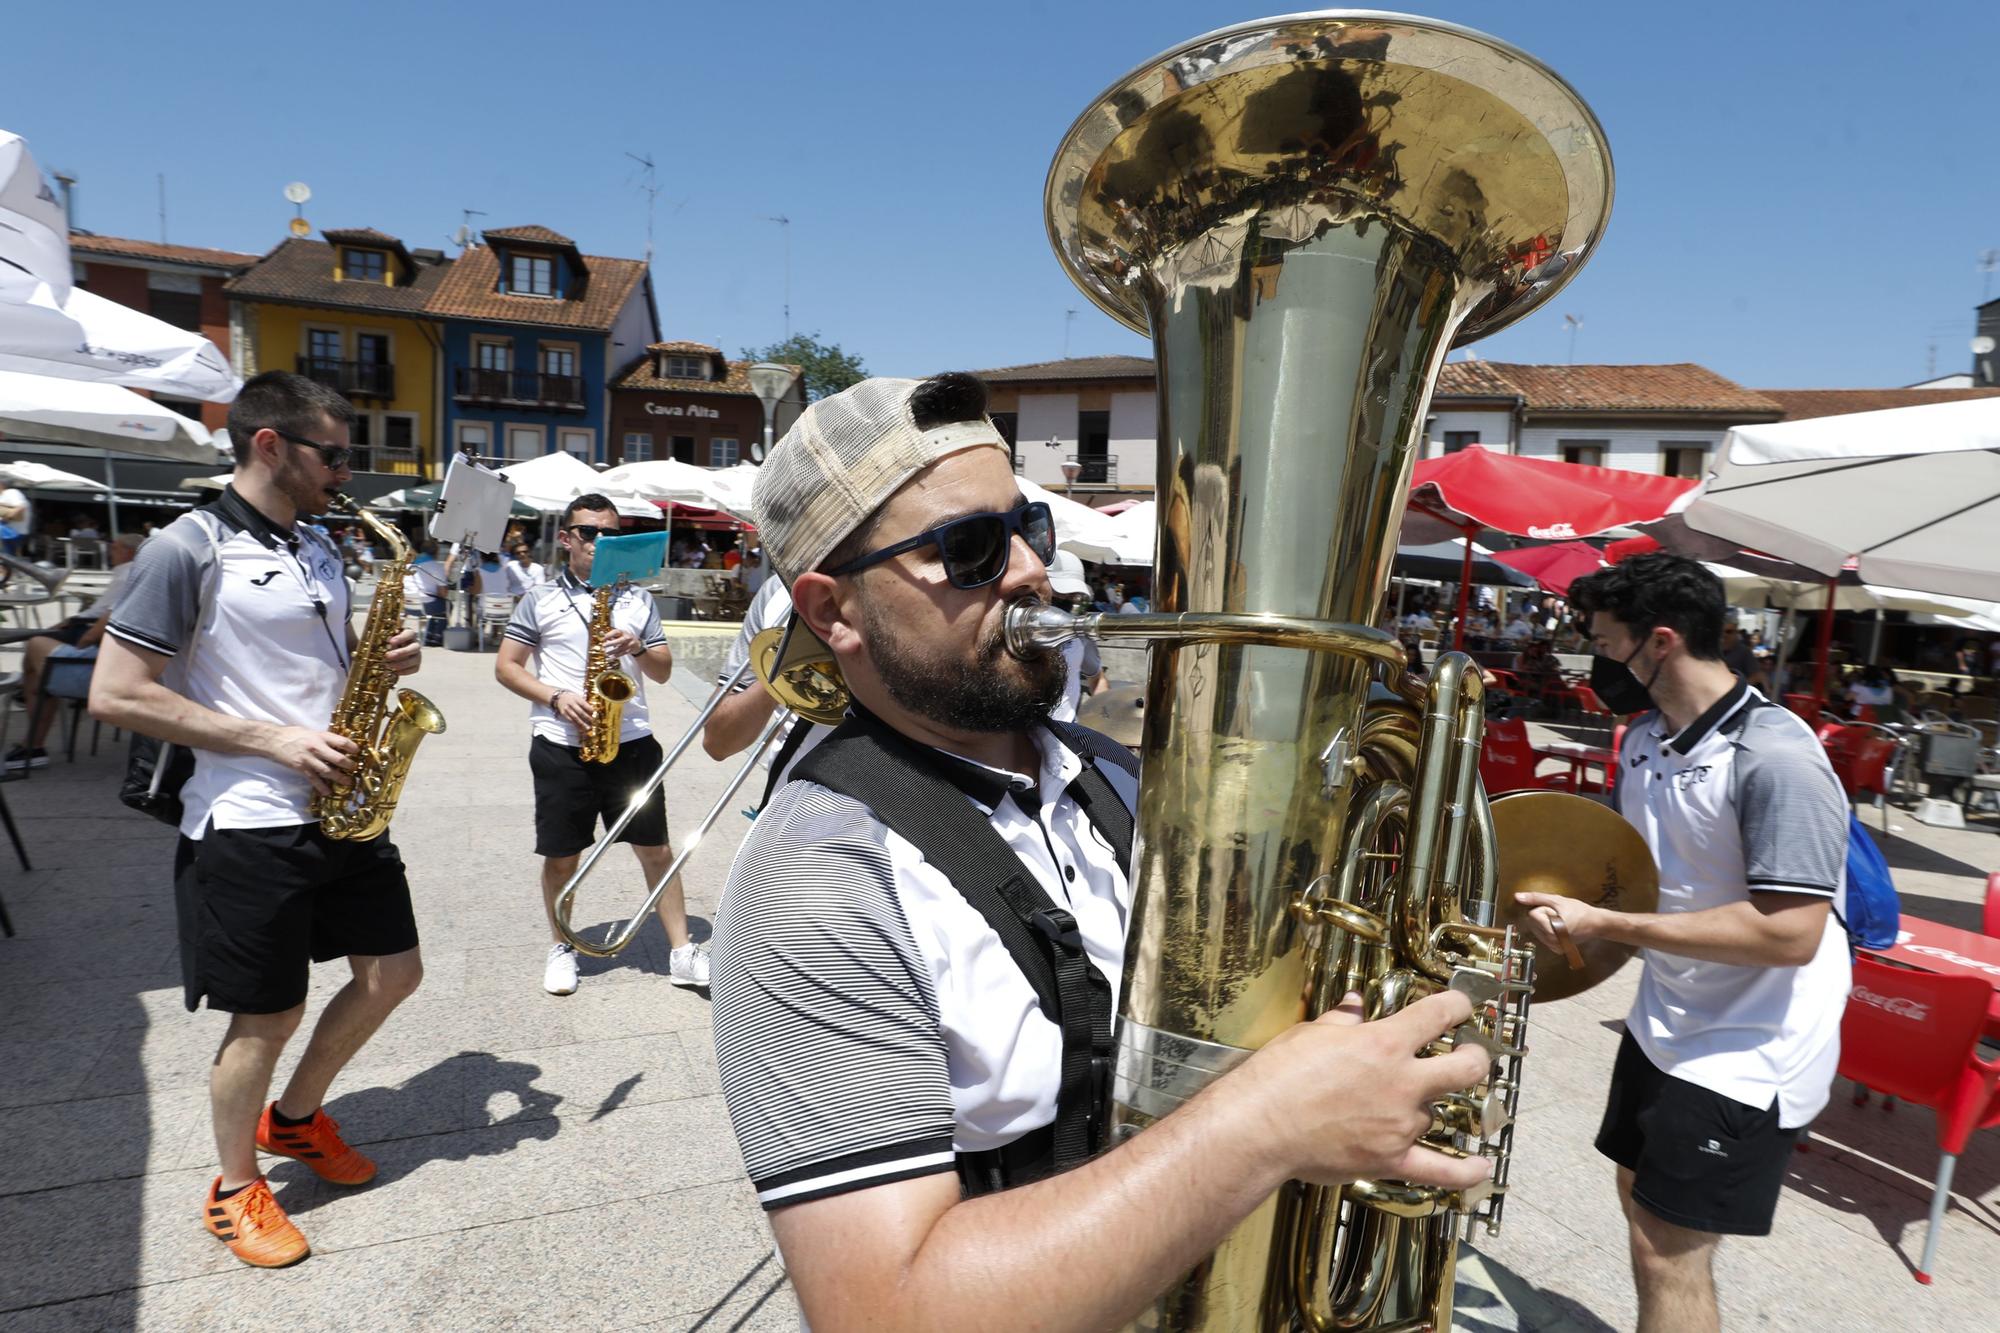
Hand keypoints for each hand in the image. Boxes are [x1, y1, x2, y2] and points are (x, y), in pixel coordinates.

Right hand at [268, 726, 359, 795]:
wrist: (273, 740)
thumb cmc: (293, 734)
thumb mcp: (312, 732)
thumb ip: (324, 739)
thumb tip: (339, 745)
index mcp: (321, 736)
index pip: (342, 742)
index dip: (352, 747)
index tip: (358, 752)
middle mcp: (316, 747)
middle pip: (338, 758)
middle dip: (349, 765)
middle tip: (354, 768)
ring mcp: (309, 759)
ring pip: (328, 771)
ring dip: (339, 778)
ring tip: (348, 782)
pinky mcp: (301, 768)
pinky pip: (314, 779)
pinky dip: (321, 787)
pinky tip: (327, 792)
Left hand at [382, 627, 421, 675]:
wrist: (394, 651)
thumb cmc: (389, 642)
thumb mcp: (387, 638)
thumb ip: (386, 639)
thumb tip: (384, 642)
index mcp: (409, 635)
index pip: (409, 634)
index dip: (401, 638)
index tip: (391, 642)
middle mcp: (415, 644)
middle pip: (414, 648)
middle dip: (402, 652)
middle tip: (388, 656)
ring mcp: (417, 655)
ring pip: (415, 659)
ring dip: (402, 663)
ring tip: (389, 665)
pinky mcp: (416, 664)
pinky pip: (414, 669)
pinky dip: (405, 671)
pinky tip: (395, 671)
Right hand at [552, 689, 595, 729]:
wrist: (558, 697)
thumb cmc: (571, 697)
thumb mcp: (578, 697)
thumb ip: (584, 703)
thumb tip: (593, 710)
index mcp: (576, 699)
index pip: (584, 704)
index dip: (590, 709)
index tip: (595, 714)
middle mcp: (571, 704)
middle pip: (580, 712)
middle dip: (587, 717)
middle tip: (593, 722)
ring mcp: (567, 710)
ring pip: (575, 718)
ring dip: (582, 723)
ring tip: (588, 728)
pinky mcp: (564, 714)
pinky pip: (571, 721)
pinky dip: (576, 725)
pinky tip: (580, 729)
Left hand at [601, 627, 641, 658]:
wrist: (637, 644)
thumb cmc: (625, 638)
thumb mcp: (620, 634)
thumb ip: (613, 636)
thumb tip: (604, 639)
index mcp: (623, 632)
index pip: (616, 632)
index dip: (609, 635)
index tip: (603, 639)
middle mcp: (627, 638)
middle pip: (619, 641)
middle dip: (611, 643)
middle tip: (604, 645)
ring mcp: (629, 644)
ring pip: (620, 649)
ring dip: (612, 651)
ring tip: (606, 653)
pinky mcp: (629, 650)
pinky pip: (622, 653)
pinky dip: (616, 656)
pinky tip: (611, 658)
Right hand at [1229, 990, 1493, 1190]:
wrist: (1260, 1126)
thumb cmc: (1278, 1076)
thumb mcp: (1310, 1033)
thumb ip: (1342, 1020)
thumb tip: (1354, 1004)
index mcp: (1384, 1042)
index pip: (1437, 1015)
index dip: (1457, 1005)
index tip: (1461, 1006)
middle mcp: (1402, 1082)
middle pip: (1465, 1068)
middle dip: (1475, 1057)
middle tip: (1471, 1055)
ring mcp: (1401, 1123)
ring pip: (1435, 1113)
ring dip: (1427, 1107)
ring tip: (1411, 1105)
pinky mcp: (1391, 1159)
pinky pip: (1439, 1170)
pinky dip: (1465, 1172)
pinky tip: (1481, 1168)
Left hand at [1511, 892, 1604, 952]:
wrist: (1596, 923)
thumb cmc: (1580, 911)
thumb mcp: (1557, 900)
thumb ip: (1535, 898)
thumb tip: (1517, 897)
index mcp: (1552, 930)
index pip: (1532, 915)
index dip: (1543, 909)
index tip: (1557, 911)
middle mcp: (1552, 942)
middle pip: (1532, 923)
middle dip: (1542, 916)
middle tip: (1559, 916)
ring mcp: (1554, 947)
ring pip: (1535, 930)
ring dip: (1544, 923)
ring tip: (1560, 921)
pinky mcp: (1556, 949)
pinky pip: (1542, 936)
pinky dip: (1547, 930)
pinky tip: (1559, 928)